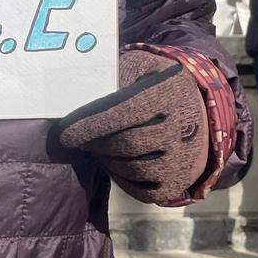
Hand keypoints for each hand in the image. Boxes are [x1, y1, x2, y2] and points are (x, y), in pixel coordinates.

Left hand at [54, 49, 208, 205]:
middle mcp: (184, 126)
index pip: (127, 111)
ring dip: (105, 159)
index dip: (93, 124)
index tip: (65, 133)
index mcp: (170, 90)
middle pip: (126, 144)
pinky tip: (114, 161)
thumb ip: (112, 77)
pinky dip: (120, 178)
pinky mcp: (178, 182)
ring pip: (131, 168)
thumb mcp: (137, 66)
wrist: (192, 107)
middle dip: (95, 143)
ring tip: (96, 146)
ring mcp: (184, 158)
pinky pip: (140, 191)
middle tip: (76, 138)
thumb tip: (75, 99)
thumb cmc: (153, 83)